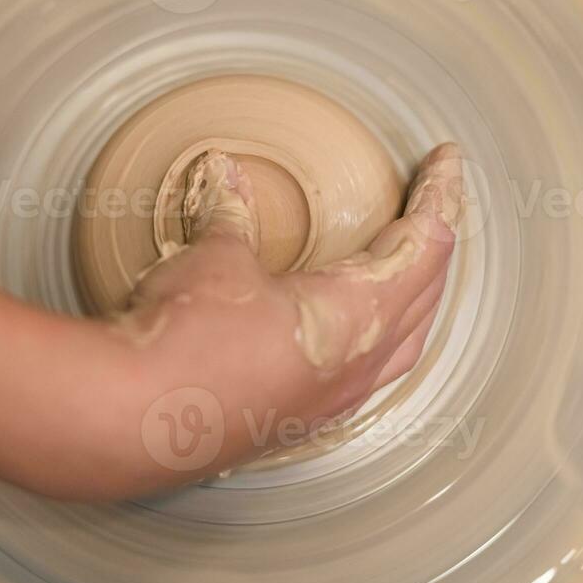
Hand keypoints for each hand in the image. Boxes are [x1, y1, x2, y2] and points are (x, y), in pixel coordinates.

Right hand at [101, 143, 464, 495]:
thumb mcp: (215, 258)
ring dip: (414, 296)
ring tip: (407, 264)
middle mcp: (359, 366)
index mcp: (359, 315)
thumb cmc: (186, 339)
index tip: (446, 158)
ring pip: (402, 344)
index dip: (441, 193)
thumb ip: (232, 214)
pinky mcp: (298, 423)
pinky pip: (363, 376)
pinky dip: (375, 340)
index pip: (428, 242)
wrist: (135, 420)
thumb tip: (226, 173)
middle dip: (435, 242)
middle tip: (432, 202)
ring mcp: (332, 402)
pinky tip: (350, 333)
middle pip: (428, 294)